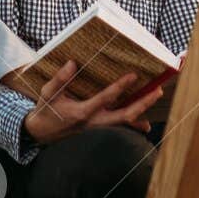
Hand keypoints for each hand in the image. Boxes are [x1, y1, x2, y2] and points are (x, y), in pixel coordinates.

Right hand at [20, 64, 166, 145]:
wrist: (42, 134)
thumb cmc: (46, 111)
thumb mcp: (48, 93)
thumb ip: (60, 79)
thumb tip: (72, 63)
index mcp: (82, 112)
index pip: (106, 98)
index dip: (121, 86)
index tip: (134, 75)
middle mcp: (94, 123)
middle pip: (125, 116)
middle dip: (143, 103)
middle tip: (157, 90)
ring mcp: (98, 129)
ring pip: (126, 124)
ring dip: (142, 112)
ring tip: (154, 98)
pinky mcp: (99, 132)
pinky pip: (120, 129)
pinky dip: (134, 124)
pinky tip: (144, 122)